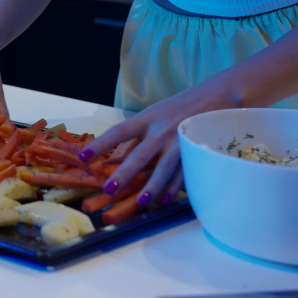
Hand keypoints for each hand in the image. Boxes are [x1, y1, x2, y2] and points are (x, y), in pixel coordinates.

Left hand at [78, 95, 198, 207]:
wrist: (214, 96)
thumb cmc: (176, 108)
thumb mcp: (154, 114)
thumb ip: (138, 133)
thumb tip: (115, 156)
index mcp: (147, 118)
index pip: (119, 131)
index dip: (101, 144)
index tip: (84, 157)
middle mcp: (161, 129)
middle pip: (141, 154)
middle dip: (125, 173)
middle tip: (109, 188)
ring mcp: (179, 141)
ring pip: (164, 166)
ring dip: (153, 185)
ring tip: (141, 201)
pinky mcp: (194, 150)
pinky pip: (183, 172)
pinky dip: (174, 187)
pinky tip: (164, 200)